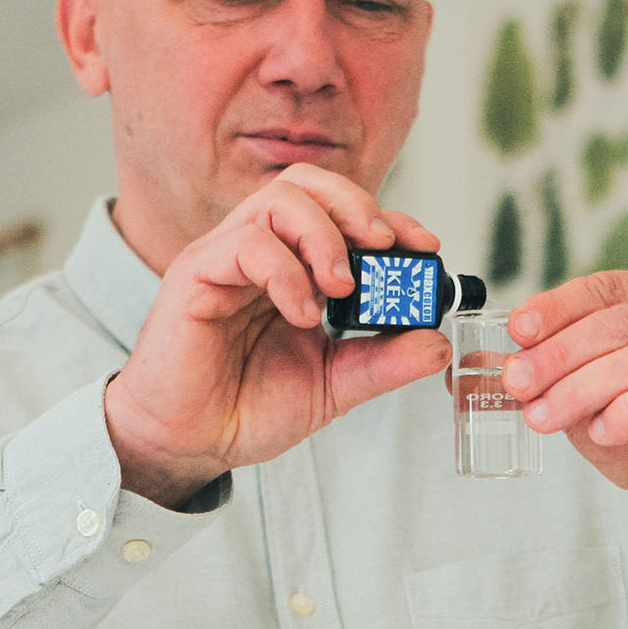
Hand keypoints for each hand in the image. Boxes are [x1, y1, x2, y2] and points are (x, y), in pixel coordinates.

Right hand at [104, 164, 450, 507]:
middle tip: (385, 246)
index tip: (424, 246)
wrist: (189, 445)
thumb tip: (438, 343)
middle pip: (307, 183)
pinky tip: (302, 314)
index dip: (385, 217)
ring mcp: (224, 257)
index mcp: (292, 266)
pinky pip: (245, 243)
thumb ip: (383, 361)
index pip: (339, 211)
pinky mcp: (194, 275)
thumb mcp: (333, 385)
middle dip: (356, 204)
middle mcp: (258, 251)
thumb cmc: (247, 407)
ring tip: (342, 287)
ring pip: (278, 199)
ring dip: (323, 234)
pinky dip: (285, 272)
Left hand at [501, 271, 627, 553]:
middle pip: (618, 323)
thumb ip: (543, 371)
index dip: (558, 306)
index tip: (518, 332)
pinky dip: (624, 414)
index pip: (606, 289)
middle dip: (559, 353)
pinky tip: (600, 431)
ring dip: (579, 389)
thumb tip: (478, 358)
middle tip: (519, 383)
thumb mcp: (583, 393)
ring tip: (544, 417)